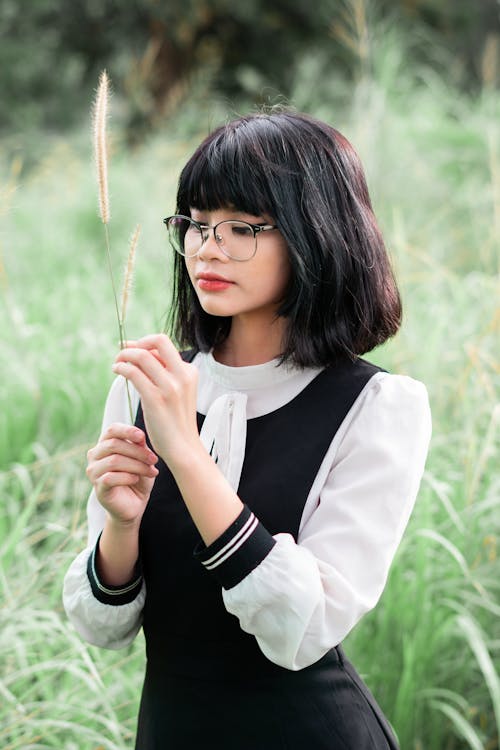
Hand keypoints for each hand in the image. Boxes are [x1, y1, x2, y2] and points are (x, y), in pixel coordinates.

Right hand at [86, 423, 158, 525]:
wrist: (134, 505)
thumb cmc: (138, 478)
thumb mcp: (143, 460)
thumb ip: (139, 447)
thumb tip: (139, 436)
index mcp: (105, 444)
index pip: (111, 430)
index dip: (127, 430)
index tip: (142, 437)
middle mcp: (95, 455)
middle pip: (114, 445)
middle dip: (138, 452)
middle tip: (154, 460)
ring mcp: (93, 472)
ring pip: (114, 461)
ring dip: (136, 465)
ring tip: (151, 471)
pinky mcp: (98, 487)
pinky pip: (110, 478)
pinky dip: (127, 477)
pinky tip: (136, 479)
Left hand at [111, 334, 199, 465]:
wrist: (184, 448)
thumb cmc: (176, 423)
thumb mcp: (178, 393)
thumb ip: (165, 375)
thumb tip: (144, 356)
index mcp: (189, 372)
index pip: (165, 346)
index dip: (146, 343)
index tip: (132, 347)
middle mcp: (182, 376)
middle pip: (158, 341)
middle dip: (137, 342)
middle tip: (123, 351)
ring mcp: (170, 387)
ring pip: (143, 356)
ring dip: (125, 355)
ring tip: (117, 363)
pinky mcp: (155, 398)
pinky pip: (134, 373)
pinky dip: (122, 368)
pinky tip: (117, 371)